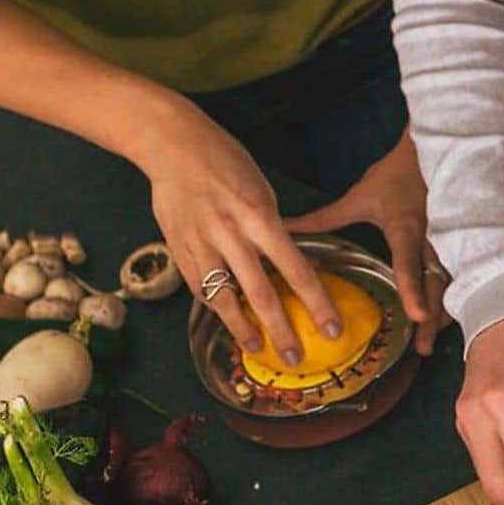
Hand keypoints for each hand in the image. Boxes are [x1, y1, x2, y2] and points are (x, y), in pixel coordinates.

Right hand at [139, 103, 341, 367]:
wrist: (173, 146)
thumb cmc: (225, 161)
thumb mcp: (261, 189)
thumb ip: (274, 228)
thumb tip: (293, 261)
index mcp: (259, 217)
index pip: (296, 270)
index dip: (316, 303)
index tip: (330, 328)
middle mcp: (231, 235)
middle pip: (261, 294)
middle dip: (282, 331)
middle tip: (296, 358)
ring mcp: (201, 245)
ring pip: (224, 300)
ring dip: (244, 329)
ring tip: (258, 348)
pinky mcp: (178, 249)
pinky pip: (199, 287)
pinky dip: (215, 306)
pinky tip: (227, 318)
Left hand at [287, 129, 448, 355]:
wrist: (435, 153)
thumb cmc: (395, 176)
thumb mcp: (359, 197)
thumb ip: (324, 219)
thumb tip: (285, 227)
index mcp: (405, 229)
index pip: (408, 264)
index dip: (411, 290)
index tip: (415, 315)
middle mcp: (432, 240)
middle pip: (435, 285)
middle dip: (430, 318)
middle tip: (421, 348)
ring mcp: (450, 242)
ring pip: (451, 283)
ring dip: (443, 312)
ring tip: (431, 339)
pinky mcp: (459, 243)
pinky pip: (458, 275)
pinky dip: (453, 297)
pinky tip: (446, 316)